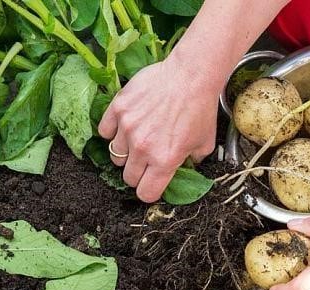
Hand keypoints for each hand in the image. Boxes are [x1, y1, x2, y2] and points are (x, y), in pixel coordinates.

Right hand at [98, 57, 218, 202]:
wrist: (191, 75)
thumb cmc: (200, 108)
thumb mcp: (204, 143)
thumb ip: (192, 162)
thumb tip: (184, 169)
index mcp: (165, 161)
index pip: (145, 193)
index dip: (149, 190)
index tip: (152, 183)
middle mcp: (143, 148)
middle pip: (128, 177)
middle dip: (138, 172)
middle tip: (147, 160)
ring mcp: (127, 128)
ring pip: (115, 155)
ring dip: (125, 152)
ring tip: (138, 139)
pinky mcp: (118, 109)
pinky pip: (104, 132)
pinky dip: (112, 131)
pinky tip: (126, 126)